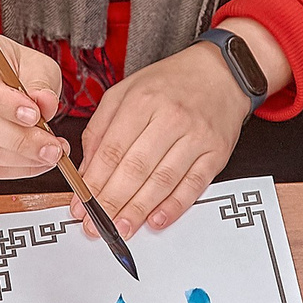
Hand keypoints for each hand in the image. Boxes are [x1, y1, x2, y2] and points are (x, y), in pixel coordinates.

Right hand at [0, 20, 66, 179]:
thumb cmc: (6, 65)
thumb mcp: (33, 61)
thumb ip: (40, 82)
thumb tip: (45, 104)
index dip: (5, 103)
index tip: (35, 116)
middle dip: (19, 140)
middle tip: (51, 147)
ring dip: (18, 159)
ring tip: (48, 155)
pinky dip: (10, 169)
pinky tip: (31, 161)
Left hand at [78, 45, 253, 237]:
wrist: (221, 73)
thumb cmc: (170, 83)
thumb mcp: (125, 92)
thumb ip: (101, 130)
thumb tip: (86, 172)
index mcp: (142, 101)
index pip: (112, 150)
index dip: (94, 183)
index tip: (80, 205)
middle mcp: (171, 118)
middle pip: (136, 169)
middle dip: (112, 202)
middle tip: (95, 225)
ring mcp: (197, 136)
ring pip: (163, 180)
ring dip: (139, 210)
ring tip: (120, 228)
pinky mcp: (217, 152)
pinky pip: (194, 185)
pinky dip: (174, 206)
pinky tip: (156, 220)